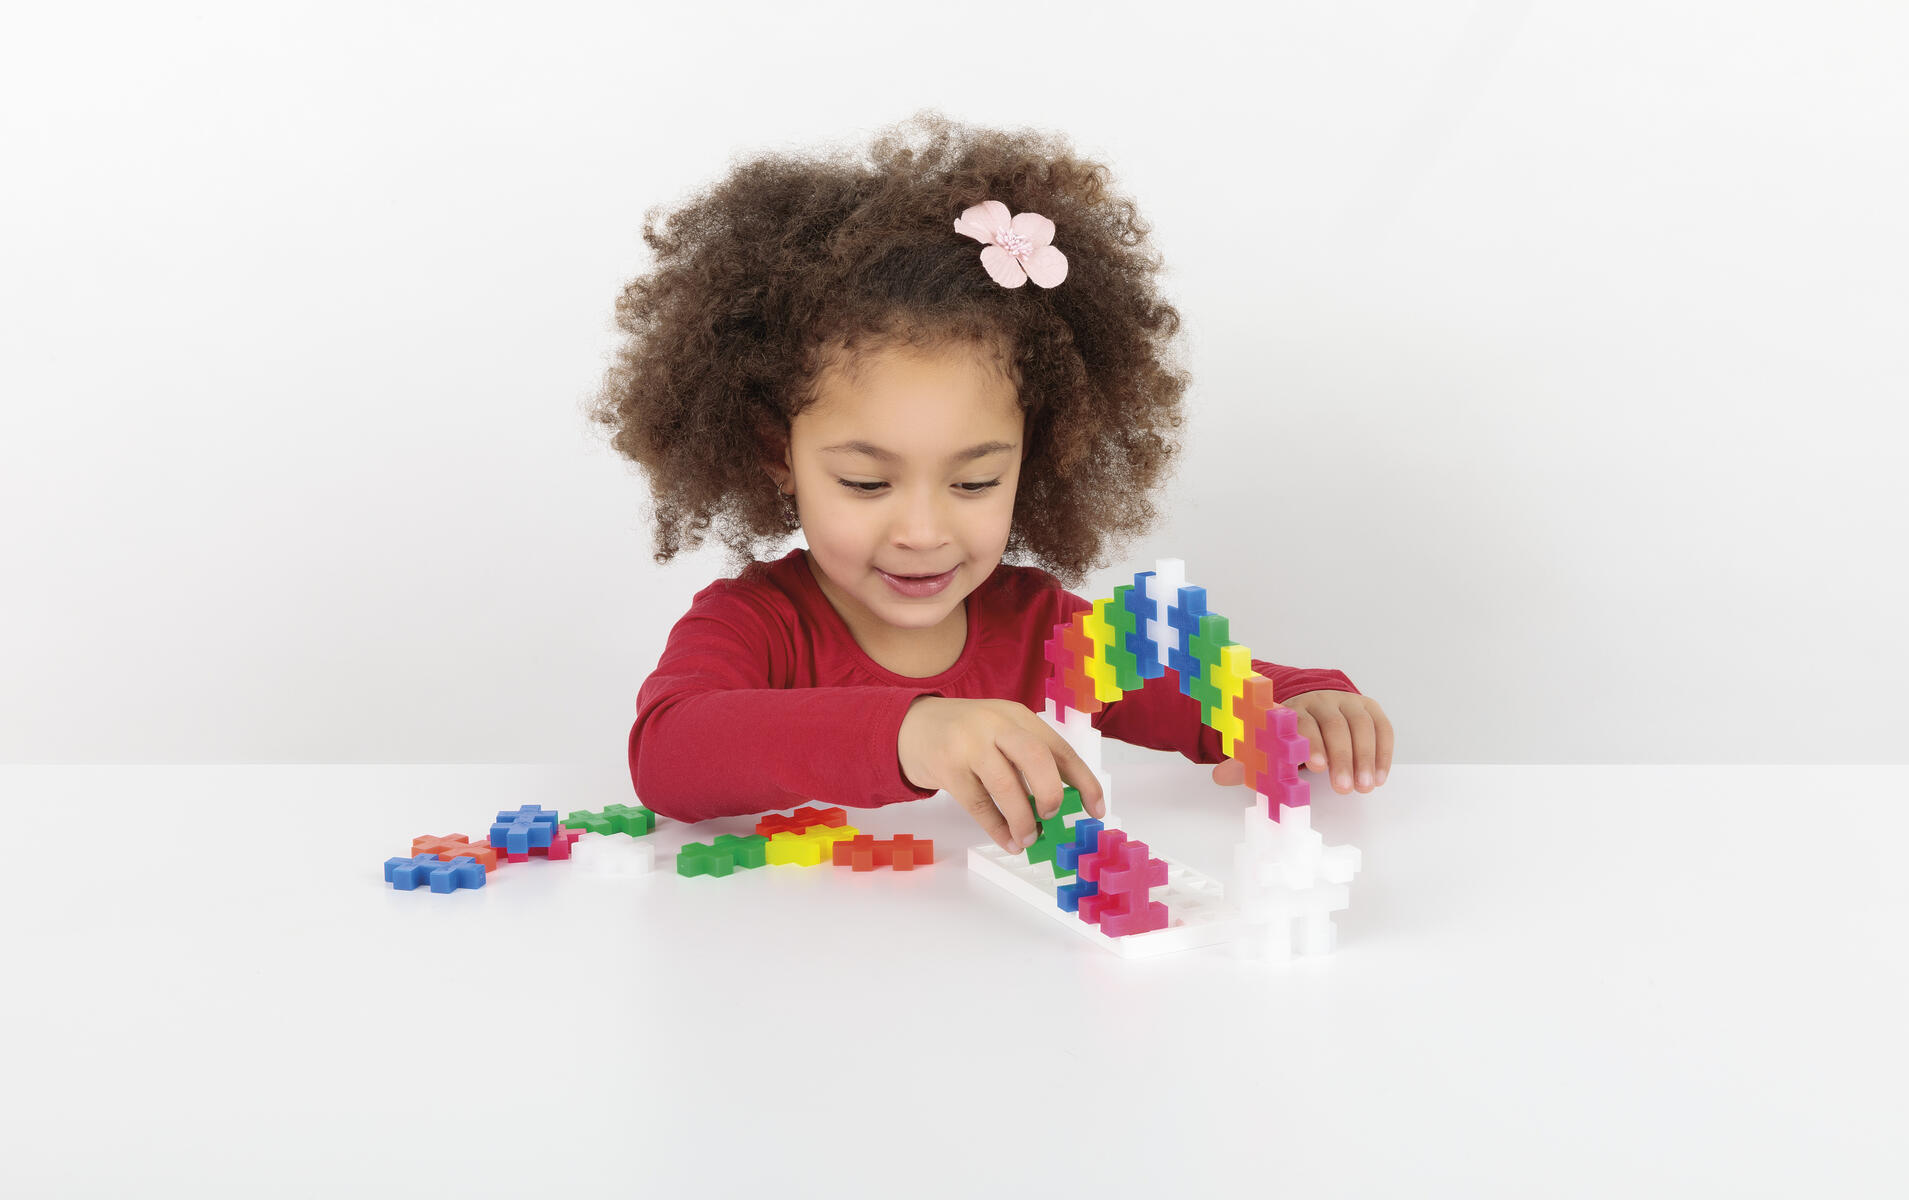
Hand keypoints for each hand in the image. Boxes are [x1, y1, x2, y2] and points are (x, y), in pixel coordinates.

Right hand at [898, 696, 1106, 853]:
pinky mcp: (947, 767)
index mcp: (1018, 716)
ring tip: (1028, 838)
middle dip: (1051, 793)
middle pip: (1036, 757)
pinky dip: (997, 828)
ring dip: (1022, 819)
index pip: (1060, 748)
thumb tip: (1059, 804)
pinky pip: (978, 804)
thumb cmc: (965, 734)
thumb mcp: (1000, 731)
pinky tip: (1008, 841)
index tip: (1096, 810)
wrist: (910, 725)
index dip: (1084, 782)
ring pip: (1006, 785)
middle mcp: (996, 725)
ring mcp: (969, 744)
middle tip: (1051, 816)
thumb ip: (1027, 758)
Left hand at [1210, 690, 1392, 795]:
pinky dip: (1384, 752)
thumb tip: (1219, 777)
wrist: (1313, 702)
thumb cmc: (1288, 733)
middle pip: (1336, 725)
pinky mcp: (1370, 708)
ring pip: (1362, 726)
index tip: (1317, 767)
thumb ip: (1248, 762)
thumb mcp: (1267, 745)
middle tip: (1345, 788)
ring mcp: (1348, 702)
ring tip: (1365, 787)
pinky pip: (1382, 727)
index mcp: (1294, 708)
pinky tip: (1380, 777)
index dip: (1312, 743)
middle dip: (1342, 757)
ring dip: (1366, 758)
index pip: (1304, 722)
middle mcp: (1322, 700)